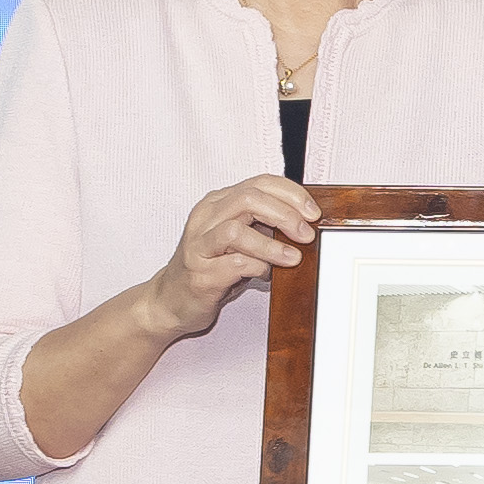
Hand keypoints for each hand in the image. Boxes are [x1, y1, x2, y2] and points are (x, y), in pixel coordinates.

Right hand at [154, 170, 319, 341]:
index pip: (259, 183)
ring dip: (271, 244)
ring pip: (237, 230)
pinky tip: (267, 274)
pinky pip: (235, 264)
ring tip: (293, 258)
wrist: (170, 300)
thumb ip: (263, 226)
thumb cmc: (209, 268)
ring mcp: (199, 245)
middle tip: (306, 233)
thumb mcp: (239, 240)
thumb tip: (305, 223)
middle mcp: (205, 218)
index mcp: (216, 204)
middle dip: (285, 214)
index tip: (313, 212)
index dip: (291, 194)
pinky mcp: (200, 273)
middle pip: (249, 199)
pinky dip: (258, 267)